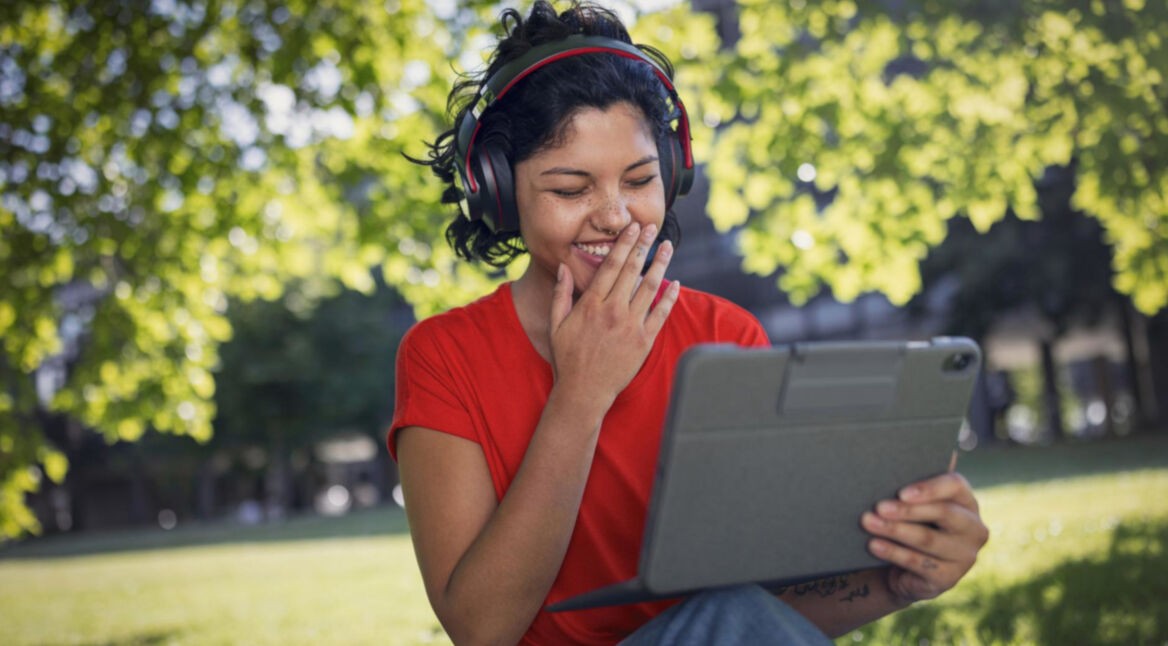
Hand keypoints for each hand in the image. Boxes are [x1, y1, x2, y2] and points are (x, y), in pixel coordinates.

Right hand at [548, 222, 679, 404]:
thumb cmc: (567, 359)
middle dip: (643, 246)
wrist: (584, 392)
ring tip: (668, 247)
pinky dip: (669, 297)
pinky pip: (660, 314)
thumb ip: (561, 294)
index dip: (623, 244)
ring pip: (649, 288)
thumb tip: (563, 267)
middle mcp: (612, 312)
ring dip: (661, 264)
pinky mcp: (644, 342)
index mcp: (591, 305)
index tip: (632, 228)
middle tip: (652, 227)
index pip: (611, 266)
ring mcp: (630, 326)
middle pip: (632, 270)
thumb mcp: (555, 325)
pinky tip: (675, 283)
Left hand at [861, 467, 988, 604]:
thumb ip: (914, 480)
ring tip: (868, 522)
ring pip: (928, 539)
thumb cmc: (909, 523)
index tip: (902, 492)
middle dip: (908, 510)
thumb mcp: (914, 503)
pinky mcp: (948, 579)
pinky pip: (918, 563)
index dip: (929, 488)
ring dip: (894, 530)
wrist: (904, 567)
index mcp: (967, 501)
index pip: (955, 485)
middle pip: (944, 513)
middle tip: (878, 506)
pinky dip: (893, 552)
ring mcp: (965, 556)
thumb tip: (896, 449)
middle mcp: (974, 528)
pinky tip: (873, 544)